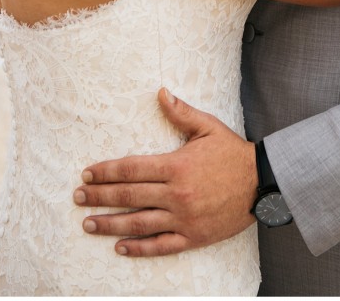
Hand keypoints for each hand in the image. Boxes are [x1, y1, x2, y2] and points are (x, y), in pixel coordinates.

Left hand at [73, 88, 257, 256]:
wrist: (262, 183)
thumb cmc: (232, 153)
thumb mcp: (208, 127)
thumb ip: (181, 112)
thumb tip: (161, 92)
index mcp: (175, 166)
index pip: (131, 169)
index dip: (106, 172)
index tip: (87, 174)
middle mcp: (175, 194)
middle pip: (129, 196)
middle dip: (100, 197)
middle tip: (78, 197)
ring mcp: (183, 219)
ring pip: (138, 223)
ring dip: (110, 224)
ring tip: (88, 224)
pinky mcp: (193, 237)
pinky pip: (160, 246)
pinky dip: (138, 248)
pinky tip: (119, 247)